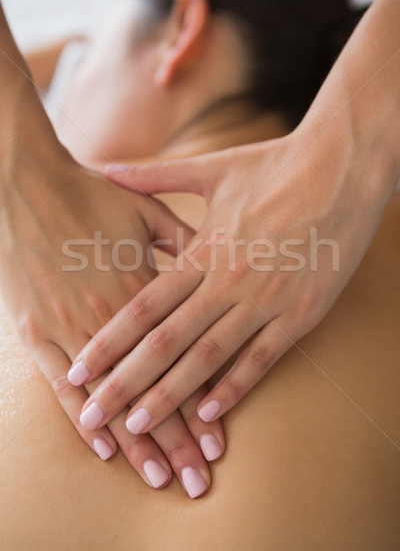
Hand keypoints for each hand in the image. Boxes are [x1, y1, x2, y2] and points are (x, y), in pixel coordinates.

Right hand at [0, 146, 223, 495]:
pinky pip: (62, 385)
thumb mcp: (147, 212)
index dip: (202, 407)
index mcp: (146, 290)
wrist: (28, 187)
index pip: (181, 363)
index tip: (219, 444)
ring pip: (112, 399)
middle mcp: (114, 318)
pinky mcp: (38, 332)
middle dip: (178, 442)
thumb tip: (216, 260)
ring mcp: (73, 328)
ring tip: (160, 478)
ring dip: (137, 443)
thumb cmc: (90, 197)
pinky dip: (83, 417)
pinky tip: (103, 448)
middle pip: (153, 391)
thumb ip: (186, 240)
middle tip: (199, 482)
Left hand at [68, 125, 394, 432]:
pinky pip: (262, 358)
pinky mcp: (302, 312)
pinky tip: (209, 414)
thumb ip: (156, 176)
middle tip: (95, 416)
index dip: (109, 341)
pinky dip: (235, 387)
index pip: (145, 305)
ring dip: (171, 396)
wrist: (343, 167)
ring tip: (139, 427)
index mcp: (205, 249)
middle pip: (166, 341)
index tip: (79, 370)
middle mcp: (229, 280)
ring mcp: (266, 299)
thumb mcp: (213, 168)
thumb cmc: (275, 166)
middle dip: (126, 381)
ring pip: (209, 356)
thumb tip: (109, 168)